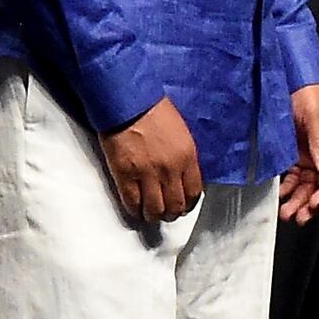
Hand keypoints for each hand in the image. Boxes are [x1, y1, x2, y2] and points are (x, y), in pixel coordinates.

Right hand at [100, 97, 203, 231]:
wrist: (128, 102)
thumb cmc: (153, 111)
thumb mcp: (181, 133)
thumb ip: (183, 157)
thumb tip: (181, 176)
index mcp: (187, 157)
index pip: (194, 192)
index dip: (188, 204)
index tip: (184, 206)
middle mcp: (170, 169)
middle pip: (175, 205)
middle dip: (172, 213)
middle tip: (166, 213)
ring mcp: (147, 174)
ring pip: (155, 209)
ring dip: (153, 215)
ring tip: (150, 215)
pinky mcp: (125, 175)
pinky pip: (132, 202)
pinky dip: (134, 210)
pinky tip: (135, 209)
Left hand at [282, 83, 318, 220]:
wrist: (291, 78)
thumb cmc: (310, 92)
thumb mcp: (317, 116)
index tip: (317, 202)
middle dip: (313, 202)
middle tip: (300, 216)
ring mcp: (312, 153)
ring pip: (309, 183)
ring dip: (300, 199)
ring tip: (288, 213)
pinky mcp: (297, 153)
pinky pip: (295, 175)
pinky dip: (289, 187)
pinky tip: (282, 195)